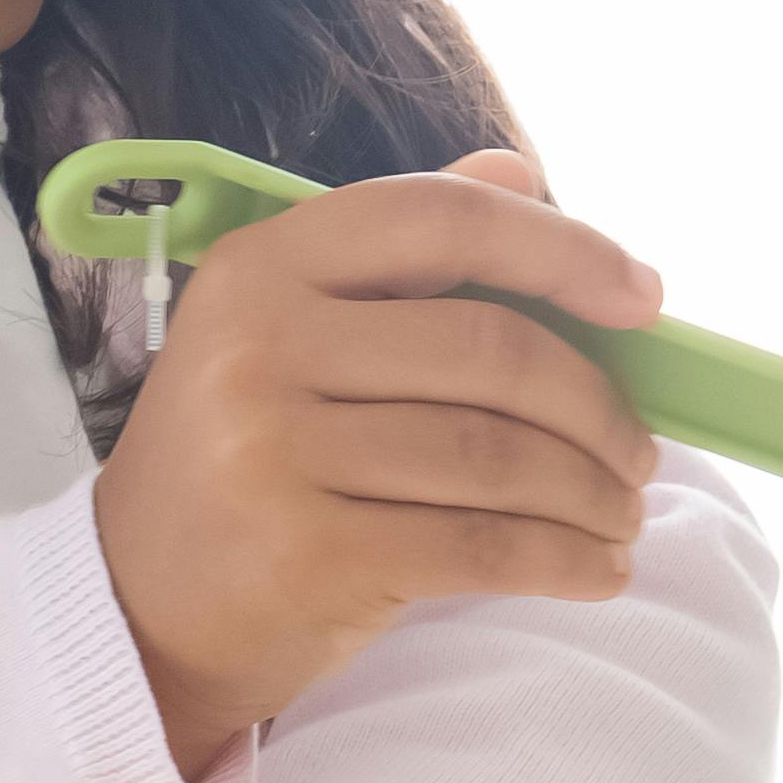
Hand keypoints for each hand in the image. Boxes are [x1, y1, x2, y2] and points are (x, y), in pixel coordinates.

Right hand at [91, 150, 663, 780]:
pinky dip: (562, 559)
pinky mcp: (305, 553)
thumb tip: (520, 173)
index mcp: (263, 267)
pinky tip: (596, 568)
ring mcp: (274, 451)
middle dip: (597, 408)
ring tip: (625, 514)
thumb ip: (403, 251)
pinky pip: (480, 546)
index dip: (564, 249)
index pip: (443, 219)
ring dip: (591, 494)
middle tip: (641, 452)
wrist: (137, 609)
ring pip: (497, 457)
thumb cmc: (247, 456)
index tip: (646, 298)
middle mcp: (259, 346)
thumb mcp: (294, 331)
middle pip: (493, 352)